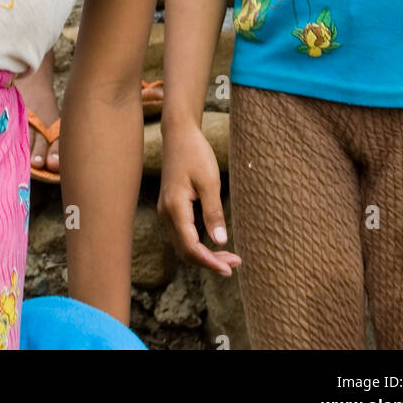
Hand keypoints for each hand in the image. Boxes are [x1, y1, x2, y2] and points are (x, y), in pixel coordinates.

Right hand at [158, 124, 241, 275]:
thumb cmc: (195, 153)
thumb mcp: (209, 181)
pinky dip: (199, 243)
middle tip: (236, 263)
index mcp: (175, 208)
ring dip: (205, 254)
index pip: (191, 247)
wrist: (179, 134)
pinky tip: (215, 242)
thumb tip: (220, 242)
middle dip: (209, 262)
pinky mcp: (171, 208)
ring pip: (184, 244)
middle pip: (186, 251)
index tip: (231, 268)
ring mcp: (167, 212)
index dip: (210, 262)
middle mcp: (167, 214)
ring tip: (230, 257)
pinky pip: (184, 234)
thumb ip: (213, 212)